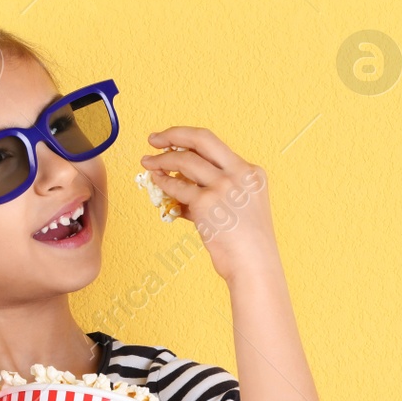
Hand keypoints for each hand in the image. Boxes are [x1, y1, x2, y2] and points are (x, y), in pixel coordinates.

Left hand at [140, 127, 277, 281]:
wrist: (254, 266)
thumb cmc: (247, 244)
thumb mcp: (240, 207)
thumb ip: (216, 191)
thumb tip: (180, 183)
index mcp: (252, 172)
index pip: (216, 146)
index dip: (189, 140)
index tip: (173, 140)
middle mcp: (239, 173)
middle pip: (201, 139)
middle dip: (173, 134)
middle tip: (154, 138)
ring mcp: (223, 186)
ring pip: (185, 160)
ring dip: (161, 160)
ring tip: (148, 163)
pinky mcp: (206, 202)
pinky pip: (177, 186)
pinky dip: (163, 182)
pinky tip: (156, 181)